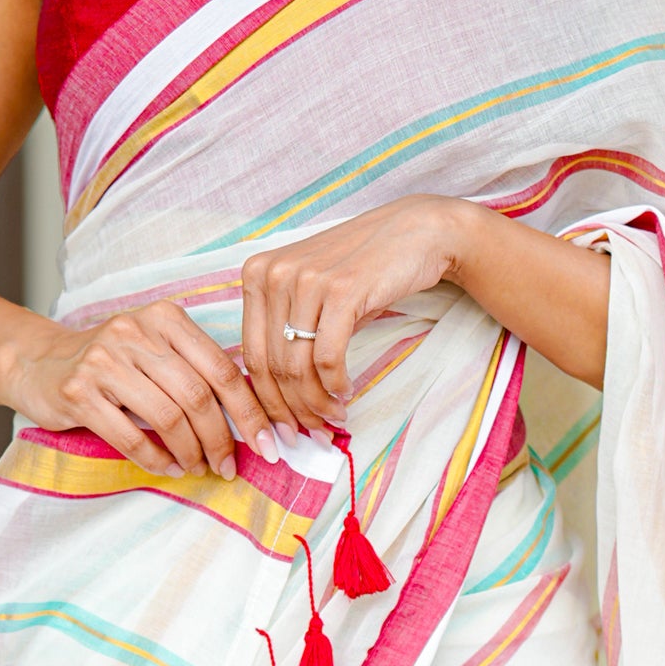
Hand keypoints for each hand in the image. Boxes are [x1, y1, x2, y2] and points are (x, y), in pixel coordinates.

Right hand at [9, 299, 277, 479]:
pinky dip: (155, 458)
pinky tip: (168, 467)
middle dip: (221, 440)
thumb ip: (197, 372)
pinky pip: (129, 435)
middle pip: (198, 396)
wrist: (40, 363)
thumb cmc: (113, 364)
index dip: (250, 412)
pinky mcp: (78, 390)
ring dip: (190, 453)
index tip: (268, 445)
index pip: (223, 368)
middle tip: (228, 467)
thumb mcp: (156, 352)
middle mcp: (135, 331)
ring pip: (167, 417)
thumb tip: (252, 422)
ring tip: (196, 468)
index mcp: (165, 318)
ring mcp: (103, 360)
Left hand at [239, 197, 469, 428]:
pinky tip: (346, 393)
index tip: (283, 426)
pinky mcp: (340, 290)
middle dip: (291, 410)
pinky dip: (336, 385)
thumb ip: (287, 330)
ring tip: (334, 418)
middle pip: (271, 366)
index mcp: (257, 275)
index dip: (265, 400)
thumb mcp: (311, 292)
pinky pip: (327, 357)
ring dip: (317, 403)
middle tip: (311, 432)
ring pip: (298, 367)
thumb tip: (278, 395)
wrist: (414, 233)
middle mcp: (273, 274)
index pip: (250, 354)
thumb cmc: (362, 269)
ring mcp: (305, 280)